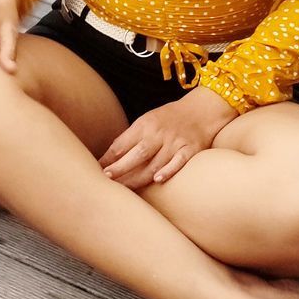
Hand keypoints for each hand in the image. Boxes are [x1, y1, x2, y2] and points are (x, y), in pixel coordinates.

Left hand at [97, 88, 237, 187]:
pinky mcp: (191, 150)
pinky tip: (158, 180)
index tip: (98, 169)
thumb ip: (131, 138)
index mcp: (145, 125)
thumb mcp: (147, 121)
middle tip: (107, 180)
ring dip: (139, 177)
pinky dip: (169, 170)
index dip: (110, 157)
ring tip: (125, 189)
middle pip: (137, 154)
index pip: (124, 143)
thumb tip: (108, 158)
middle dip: (121, 168)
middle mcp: (159, 133)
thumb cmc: (168, 119)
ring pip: (155, 163)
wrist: (201, 110)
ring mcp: (175, 142)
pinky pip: (179, 161)